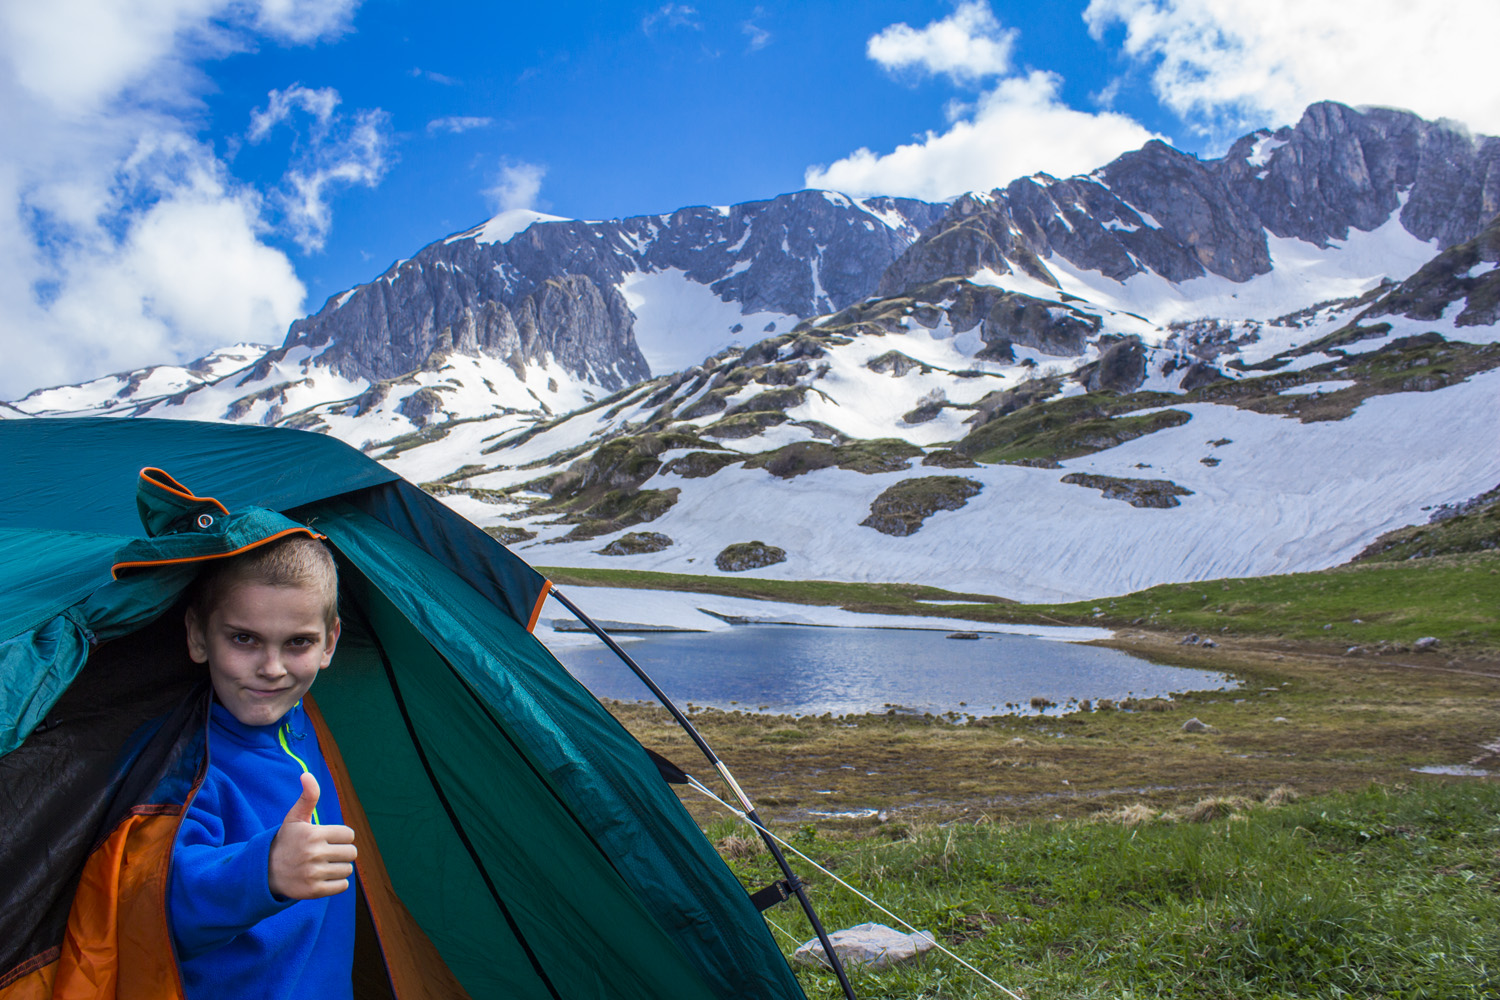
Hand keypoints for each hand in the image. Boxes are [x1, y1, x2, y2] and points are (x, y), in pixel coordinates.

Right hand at [268, 773, 356, 899]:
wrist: (265, 871)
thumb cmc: (286, 841)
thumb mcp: (294, 818)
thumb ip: (307, 796)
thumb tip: (307, 774)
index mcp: (314, 834)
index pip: (349, 835)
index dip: (340, 837)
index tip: (327, 839)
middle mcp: (314, 853)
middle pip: (351, 853)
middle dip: (342, 852)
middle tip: (326, 853)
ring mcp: (314, 873)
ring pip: (347, 869)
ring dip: (339, 868)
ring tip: (322, 865)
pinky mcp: (314, 891)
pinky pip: (342, 886)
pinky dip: (337, 883)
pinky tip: (323, 878)